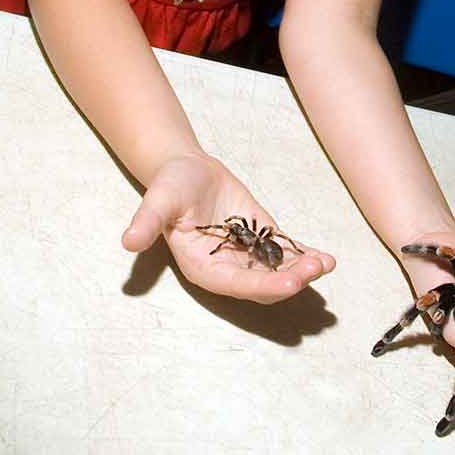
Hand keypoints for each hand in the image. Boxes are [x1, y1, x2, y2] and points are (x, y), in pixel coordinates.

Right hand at [121, 151, 335, 301]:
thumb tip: (128, 241)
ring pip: (278, 272)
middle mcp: (228, 268)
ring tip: (325, 263)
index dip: (265, 285)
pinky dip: (304, 256)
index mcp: (203, 267)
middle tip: (314, 270)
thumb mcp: (157, 200)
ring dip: (302, 271)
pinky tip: (326, 258)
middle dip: (290, 281)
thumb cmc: (169, 186)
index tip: (291, 283)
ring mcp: (246, 255)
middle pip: (263, 284)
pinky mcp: (260, 238)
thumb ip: (146, 222)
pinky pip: (284, 253)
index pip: (237, 285)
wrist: (185, 169)